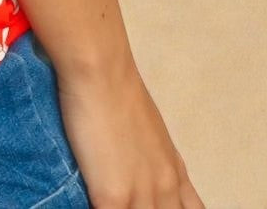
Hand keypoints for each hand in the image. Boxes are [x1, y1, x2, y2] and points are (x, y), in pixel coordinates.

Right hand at [55, 52, 206, 207]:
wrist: (102, 70)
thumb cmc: (118, 89)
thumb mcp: (148, 130)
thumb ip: (152, 159)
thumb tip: (140, 168)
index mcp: (174, 172)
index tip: (159, 204)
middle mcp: (164, 188)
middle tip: (133, 202)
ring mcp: (140, 194)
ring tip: (113, 202)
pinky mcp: (113, 196)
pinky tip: (92, 204)